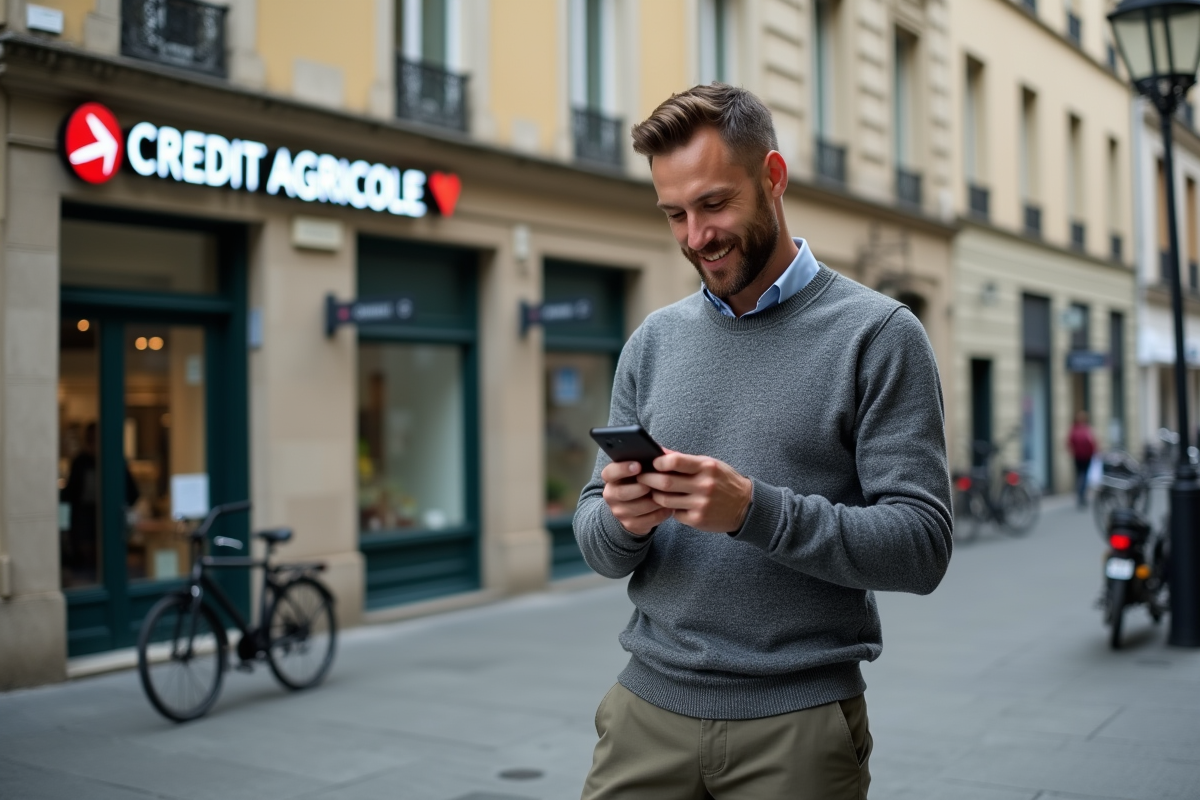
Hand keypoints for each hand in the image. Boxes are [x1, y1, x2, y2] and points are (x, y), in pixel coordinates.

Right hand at [600, 460, 673, 534]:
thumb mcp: (638, 471)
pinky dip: (661, 513)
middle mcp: (611, 495)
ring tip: (667, 495)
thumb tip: (662, 453)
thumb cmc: (640, 482)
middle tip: (652, 484)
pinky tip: (669, 507)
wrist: (634, 508)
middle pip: (621, 493)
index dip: (622, 469)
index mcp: (611, 479)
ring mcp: (619, 512)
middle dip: (639, 488)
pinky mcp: (630, 524)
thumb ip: (646, 461)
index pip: (609, 472)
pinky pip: (648, 520)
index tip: (638, 466)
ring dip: (654, 501)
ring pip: (637, 508)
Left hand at [637, 449, 752, 532]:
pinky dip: (669, 508)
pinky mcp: (698, 519)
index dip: (659, 462)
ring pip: (666, 500)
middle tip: (640, 477)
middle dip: (648, 479)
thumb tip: (659, 451)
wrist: (746, 506)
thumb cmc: (723, 481)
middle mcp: (704, 485)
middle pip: (665, 482)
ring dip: (655, 495)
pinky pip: (675, 513)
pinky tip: (669, 504)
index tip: (651, 463)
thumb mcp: (709, 465)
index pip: (676, 461)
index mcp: (707, 467)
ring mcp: (701, 504)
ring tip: (652, 491)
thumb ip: (684, 459)